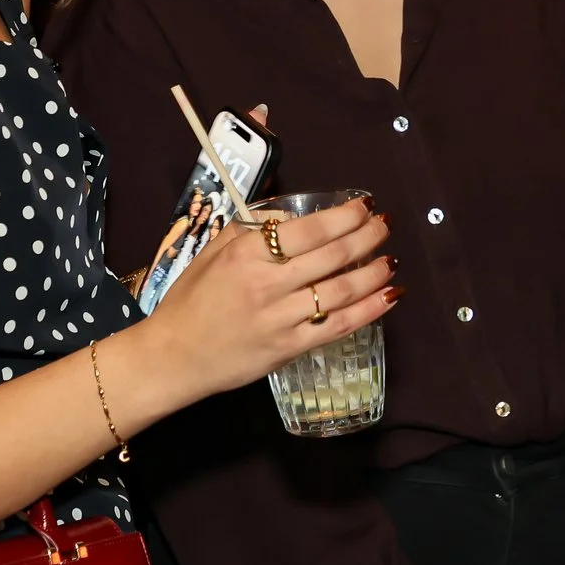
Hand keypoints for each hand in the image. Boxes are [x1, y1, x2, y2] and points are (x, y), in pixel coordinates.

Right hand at [145, 195, 394, 398]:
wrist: (174, 357)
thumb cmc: (190, 302)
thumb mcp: (212, 252)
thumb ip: (250, 228)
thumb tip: (288, 214)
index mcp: (247, 253)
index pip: (309, 229)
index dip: (345, 216)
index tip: (364, 207)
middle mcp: (267, 283)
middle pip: (332, 254)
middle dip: (367, 236)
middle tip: (385, 224)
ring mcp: (280, 318)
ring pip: (342, 290)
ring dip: (374, 271)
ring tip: (391, 259)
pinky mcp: (289, 348)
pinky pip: (338, 325)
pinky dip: (369, 310)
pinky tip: (389, 296)